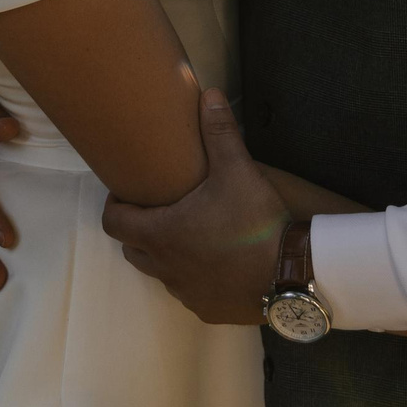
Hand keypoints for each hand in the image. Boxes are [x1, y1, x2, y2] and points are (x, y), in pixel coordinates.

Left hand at [100, 89, 287, 325]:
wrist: (292, 275)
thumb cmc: (255, 222)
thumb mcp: (236, 171)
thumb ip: (219, 132)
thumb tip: (208, 95)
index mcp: (160, 234)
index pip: (114, 222)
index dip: (115, 206)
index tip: (128, 193)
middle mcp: (165, 268)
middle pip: (133, 249)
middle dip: (138, 230)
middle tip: (159, 209)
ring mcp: (186, 294)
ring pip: (160, 273)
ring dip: (166, 255)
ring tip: (190, 233)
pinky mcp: (208, 311)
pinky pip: (189, 293)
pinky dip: (193, 278)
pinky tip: (216, 263)